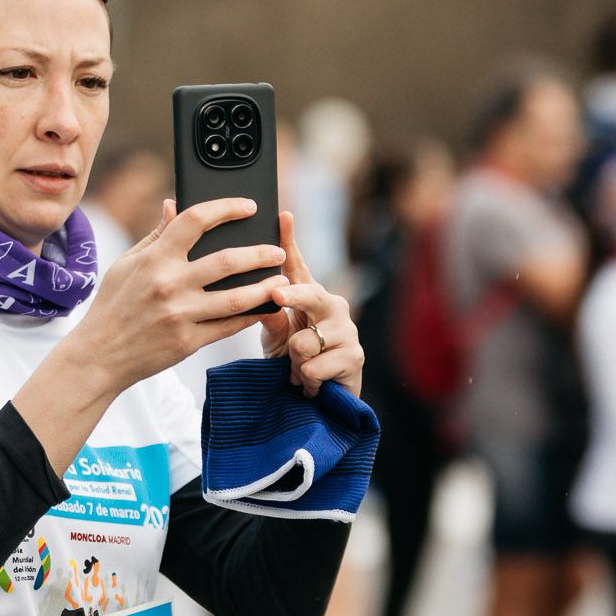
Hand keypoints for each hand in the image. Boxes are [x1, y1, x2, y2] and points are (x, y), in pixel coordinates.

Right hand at [71, 196, 289, 393]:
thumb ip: (155, 236)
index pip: (195, 220)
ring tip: (281, 280)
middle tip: (277, 251)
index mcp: (154, 259)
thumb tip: (174, 205)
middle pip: (227, 260)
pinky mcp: (187, 342)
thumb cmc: (112, 307)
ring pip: (236, 297)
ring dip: (264, 287)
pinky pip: (229, 326)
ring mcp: (180, 315)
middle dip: (260, 253)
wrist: (98, 356)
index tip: (248, 207)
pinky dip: (250, 316)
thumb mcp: (126, 265)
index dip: (226, 208)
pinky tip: (264, 307)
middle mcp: (169, 284)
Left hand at [258, 213, 363, 397]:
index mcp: (311, 298)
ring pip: (304, 342)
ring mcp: (347, 330)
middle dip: (292, 297)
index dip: (290, 241)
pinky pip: (314, 366)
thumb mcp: (275, 337)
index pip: (299, 266)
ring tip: (299, 369)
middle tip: (277, 296)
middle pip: (310, 295)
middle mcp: (333, 307)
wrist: (318, 400)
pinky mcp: (355, 356)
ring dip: (294, 362)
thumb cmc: (294, 361)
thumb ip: (269, 314)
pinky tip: (312, 383)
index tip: (282, 215)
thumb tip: (259, 291)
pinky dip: (306, 380)